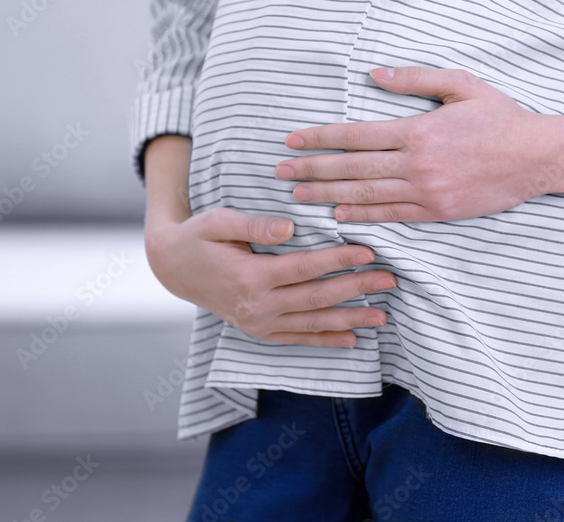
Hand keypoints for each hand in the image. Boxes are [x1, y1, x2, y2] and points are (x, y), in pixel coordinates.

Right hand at [145, 208, 394, 347]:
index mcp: (250, 277)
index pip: (305, 268)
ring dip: (350, 320)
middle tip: (390, 280)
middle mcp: (258, 306)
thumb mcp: (218, 222)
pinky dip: (326, 341)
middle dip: (357, 289)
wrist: (173, 269)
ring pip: (313, 323)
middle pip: (317, 298)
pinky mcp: (260, 332)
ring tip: (382, 316)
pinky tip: (353, 340)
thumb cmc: (199, 238)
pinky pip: (299, 339)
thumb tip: (289, 229)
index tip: (369, 251)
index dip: (339, 259)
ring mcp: (259, 324)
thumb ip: (254, 225)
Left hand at [274, 67, 549, 221]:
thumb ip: (416, 79)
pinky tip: (338, 213)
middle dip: (312, 169)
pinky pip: (392, 215)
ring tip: (298, 195)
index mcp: (418, 129)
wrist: (538, 158)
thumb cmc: (500, 118)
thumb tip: (377, 74)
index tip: (292, 141)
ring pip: (366, 193)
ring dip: (327, 194)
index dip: (320, 138)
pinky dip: (362, 214)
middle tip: (278, 173)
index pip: (356, 135)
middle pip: (352, 167)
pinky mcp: (438, 212)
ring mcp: (427, 191)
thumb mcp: (461, 85)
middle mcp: (417, 163)